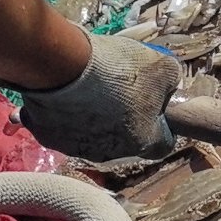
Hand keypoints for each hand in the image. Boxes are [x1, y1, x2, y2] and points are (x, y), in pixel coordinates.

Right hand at [19, 30, 178, 159]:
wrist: (61, 67)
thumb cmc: (117, 70)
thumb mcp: (163, 67)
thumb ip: (172, 81)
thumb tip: (171, 85)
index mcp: (142, 142)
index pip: (163, 143)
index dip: (163, 124)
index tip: (156, 104)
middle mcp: (110, 153)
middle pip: (126, 139)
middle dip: (126, 118)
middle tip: (119, 89)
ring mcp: (76, 148)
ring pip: (92, 135)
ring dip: (94, 117)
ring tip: (89, 87)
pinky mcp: (48, 138)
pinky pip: (61, 128)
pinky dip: (64, 114)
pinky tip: (63, 92)